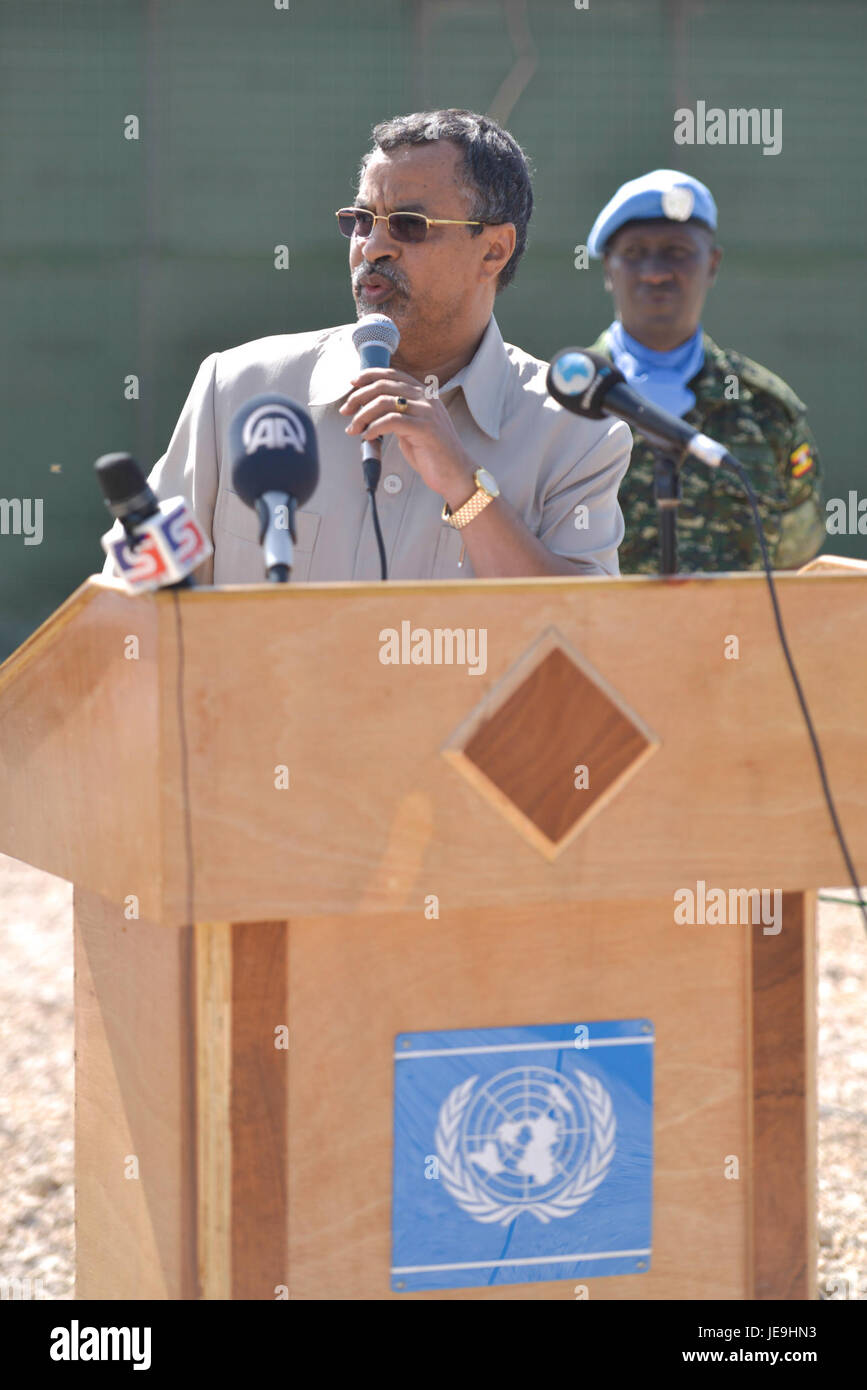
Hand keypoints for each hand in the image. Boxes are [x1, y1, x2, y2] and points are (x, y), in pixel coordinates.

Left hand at [339, 367, 474, 503]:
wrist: (454, 472)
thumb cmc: (431, 451)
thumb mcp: (412, 425)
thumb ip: (397, 413)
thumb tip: (368, 409)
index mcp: (423, 393)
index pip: (392, 374)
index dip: (369, 376)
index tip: (352, 384)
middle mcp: (425, 398)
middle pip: (384, 386)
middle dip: (359, 397)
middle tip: (346, 411)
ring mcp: (426, 412)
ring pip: (384, 402)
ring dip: (362, 415)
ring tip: (353, 428)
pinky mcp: (424, 428)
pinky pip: (391, 421)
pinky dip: (373, 428)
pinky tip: (367, 436)